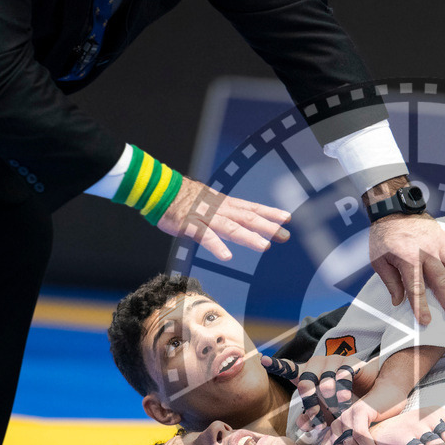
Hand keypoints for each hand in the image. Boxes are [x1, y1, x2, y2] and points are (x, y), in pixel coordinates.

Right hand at [158, 176, 290, 260]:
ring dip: (248, 237)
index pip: (251, 207)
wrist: (158, 188)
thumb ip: (223, 213)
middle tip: (285, 235)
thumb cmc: (181, 197)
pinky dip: (216, 246)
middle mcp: (219, 209)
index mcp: (224, 204)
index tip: (287, 218)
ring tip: (264, 246)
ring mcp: (205, 216)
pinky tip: (227, 256)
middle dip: (267, 227)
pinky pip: (204, 236)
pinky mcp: (190, 225)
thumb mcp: (208, 202)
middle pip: (247, 217)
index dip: (269, 213)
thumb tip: (239, 222)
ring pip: (230, 227)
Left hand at [261, 355, 362, 430]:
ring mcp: (333, 360)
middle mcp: (317, 364)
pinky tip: (345, 400)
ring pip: (325, 380)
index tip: (263, 359)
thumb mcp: (325, 412)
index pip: (289, 368)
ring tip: (336, 408)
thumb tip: (302, 424)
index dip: (276, 364)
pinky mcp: (350, 361)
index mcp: (307, 374)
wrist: (370, 389)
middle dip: (310, 402)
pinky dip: (343, 390)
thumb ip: (312, 418)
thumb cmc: (342, 402)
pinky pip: (343, 376)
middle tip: (316, 416)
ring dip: (329, 398)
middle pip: (305, 381)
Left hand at [369, 215, 444, 325]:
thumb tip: (398, 300)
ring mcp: (439, 244)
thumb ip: (390, 281)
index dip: (421, 306)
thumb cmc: (384, 234)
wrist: (392, 208)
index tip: (426, 320)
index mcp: (408, 260)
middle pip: (442, 282)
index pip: (416, 289)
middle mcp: (427, 253)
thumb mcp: (379, 260)